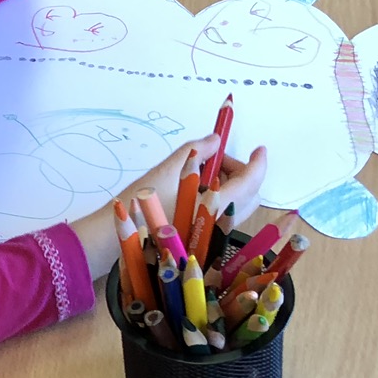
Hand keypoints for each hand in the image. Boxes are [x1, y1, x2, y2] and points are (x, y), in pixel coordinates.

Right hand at [72, 134, 269, 278]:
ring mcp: (213, 231)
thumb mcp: (167, 171)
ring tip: (203, 171)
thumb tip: (215, 140)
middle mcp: (221, 222)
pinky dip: (221, 196)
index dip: (258, 162)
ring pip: (237, 203)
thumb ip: (196, 152)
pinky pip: (224, 212)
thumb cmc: (141, 205)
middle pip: (249, 193)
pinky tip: (198, 187)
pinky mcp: (204, 235)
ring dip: (231, 183)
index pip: (251, 181)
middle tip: (216, 158)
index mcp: (217, 206)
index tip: (259, 148)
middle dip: (241, 171)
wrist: (118, 237)